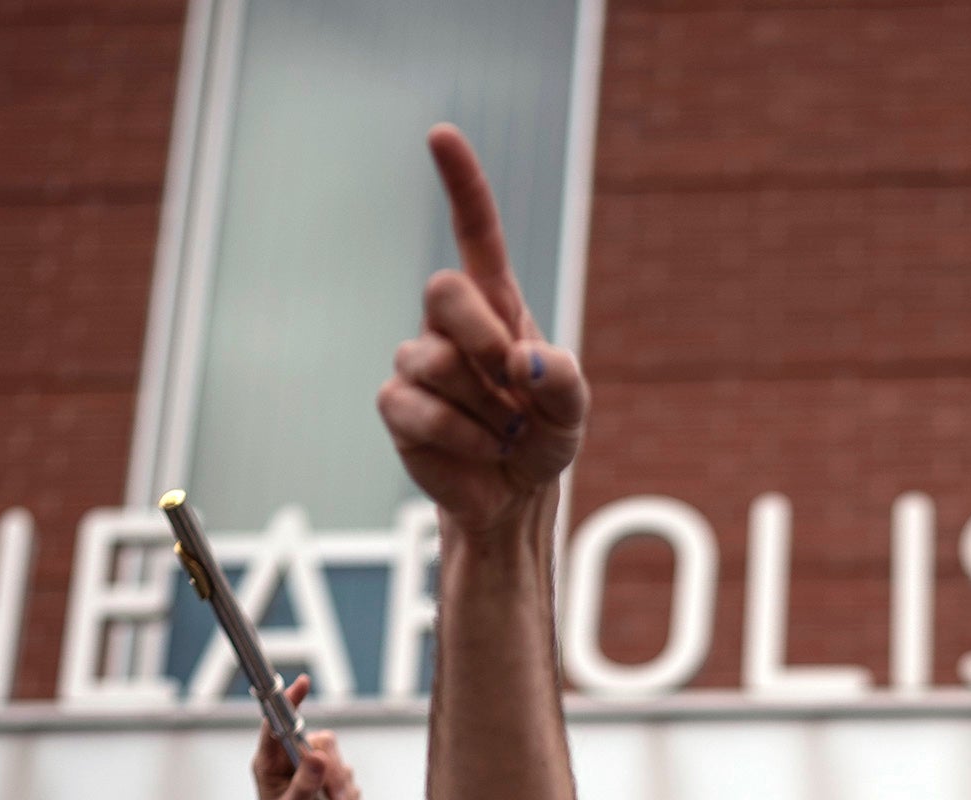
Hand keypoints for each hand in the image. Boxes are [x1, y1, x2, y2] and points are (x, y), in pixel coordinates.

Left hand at [253, 671, 365, 799]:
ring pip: (344, 771)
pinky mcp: (333, 788)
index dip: (289, 702)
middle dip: (336, 780)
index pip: (278, 725)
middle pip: (325, 747)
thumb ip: (304, 785)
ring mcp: (315, 774)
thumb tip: (317, 756)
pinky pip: (354, 790)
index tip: (303, 684)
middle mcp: (293, 763)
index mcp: (270, 764)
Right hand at [378, 126, 588, 536]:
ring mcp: (418, 362)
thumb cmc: (543, 434)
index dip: (461, 184)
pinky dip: (461, 437)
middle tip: (510, 379)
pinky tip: (479, 449)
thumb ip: (562, 380)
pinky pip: (416, 407)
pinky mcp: (398, 406)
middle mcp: (450, 324)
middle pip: (442, 289)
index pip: (477, 233)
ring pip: (430, 360)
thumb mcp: (572, 409)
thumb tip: (522, 362)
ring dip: (481, 407)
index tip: (441, 135)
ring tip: (502, 432)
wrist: (513, 493)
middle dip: (481, 335)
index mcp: (496, 304)